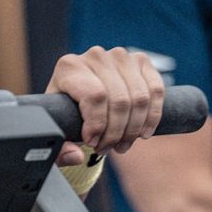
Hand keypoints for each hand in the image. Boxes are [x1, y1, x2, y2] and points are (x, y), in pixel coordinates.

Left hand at [46, 47, 164, 167]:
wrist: (79, 93)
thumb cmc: (65, 112)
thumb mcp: (56, 129)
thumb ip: (59, 149)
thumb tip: (76, 156)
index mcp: (69, 66)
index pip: (95, 96)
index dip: (98, 125)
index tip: (92, 143)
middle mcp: (96, 56)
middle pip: (119, 100)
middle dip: (116, 133)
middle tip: (109, 149)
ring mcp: (121, 56)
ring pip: (139, 98)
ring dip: (134, 129)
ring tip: (123, 145)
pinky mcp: (141, 61)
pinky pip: (156, 90)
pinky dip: (152, 116)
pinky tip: (143, 133)